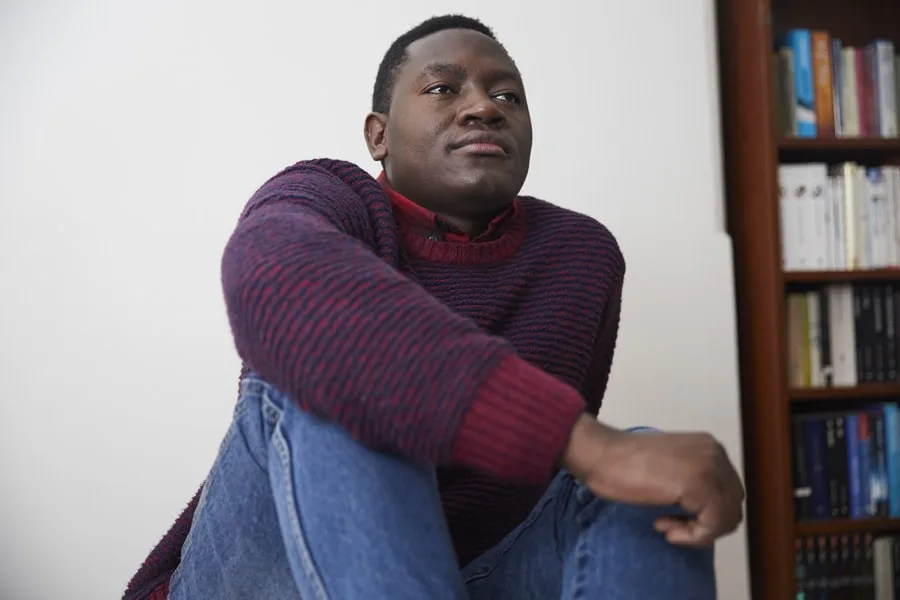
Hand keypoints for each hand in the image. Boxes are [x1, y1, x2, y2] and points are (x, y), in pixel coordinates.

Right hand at [561, 413, 744, 545]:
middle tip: (671, 525)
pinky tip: (664, 526)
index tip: (674, 516)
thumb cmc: (623, 462)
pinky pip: (712, 525)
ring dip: (698, 532)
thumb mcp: (670, 468)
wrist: (600, 454)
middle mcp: (715, 453)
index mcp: (710, 447)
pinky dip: (691, 536)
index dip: (706, 513)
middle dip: (705, 525)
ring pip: (727, 519)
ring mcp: (709, 467)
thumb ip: (694, 480)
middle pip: (733, 506)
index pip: (730, 492)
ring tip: (667, 527)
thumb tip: (710, 513)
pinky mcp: (699, 485)